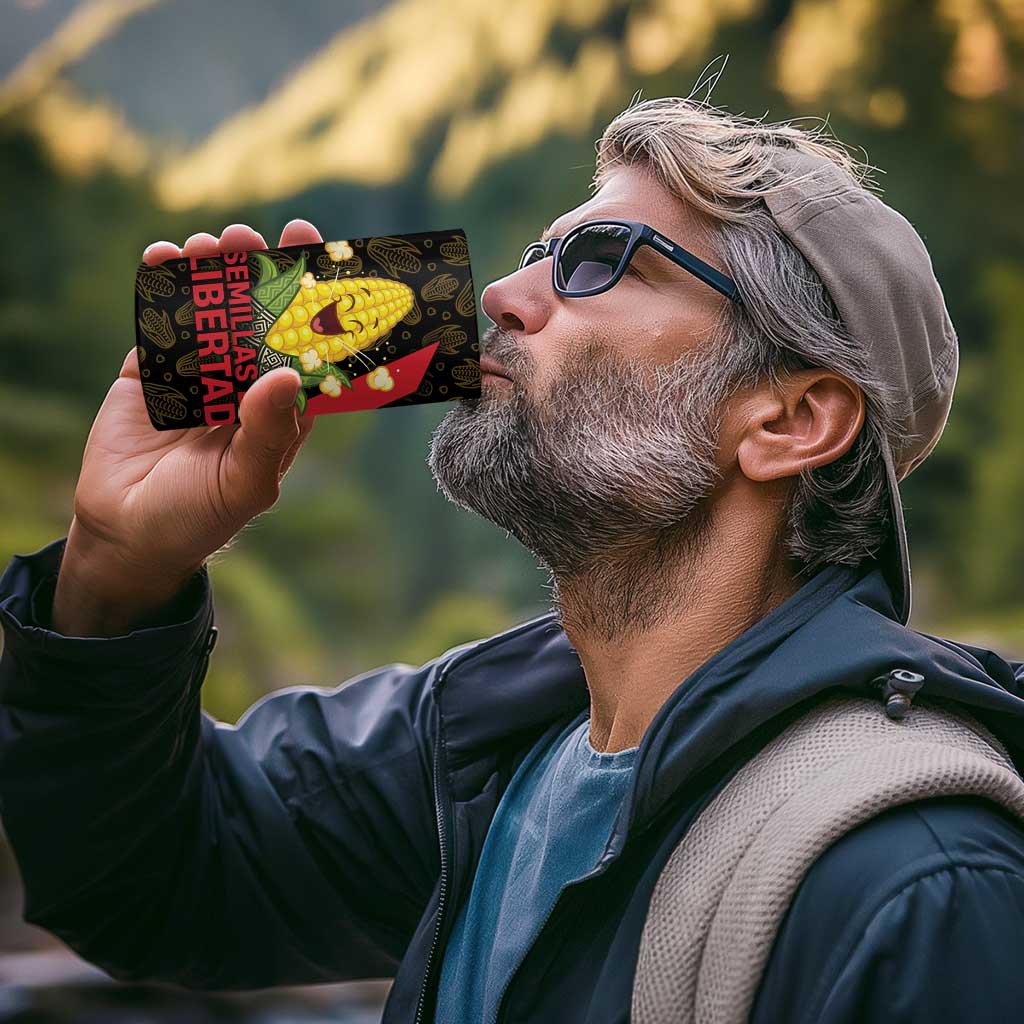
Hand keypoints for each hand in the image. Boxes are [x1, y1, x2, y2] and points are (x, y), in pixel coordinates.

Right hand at [52, 220, 322, 635]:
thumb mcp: (244, 483)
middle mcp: (245, 385)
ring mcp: (199, 375)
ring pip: (211, 311)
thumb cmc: (199, 517)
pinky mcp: (152, 371)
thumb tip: (289, 375)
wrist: (127, 534)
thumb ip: (268, 432)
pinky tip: (164, 257)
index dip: (313, 303)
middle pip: (258, 318)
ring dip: (212, 273)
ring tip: (210, 244)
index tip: (315, 256)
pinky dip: (162, 288)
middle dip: (258, 274)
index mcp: (281, 410)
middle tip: (252, 237)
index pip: (305, 347)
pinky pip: (161, 322)